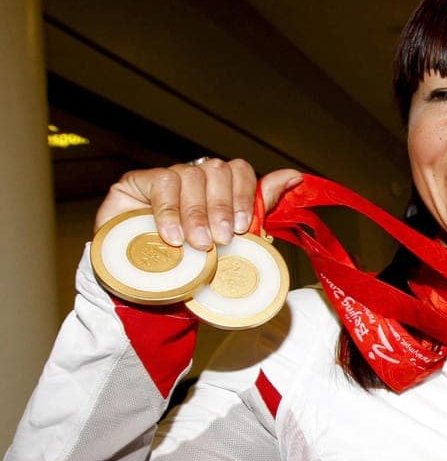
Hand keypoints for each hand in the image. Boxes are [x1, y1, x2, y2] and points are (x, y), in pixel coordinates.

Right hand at [94, 158, 303, 249]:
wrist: (146, 290)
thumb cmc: (191, 268)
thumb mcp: (231, 244)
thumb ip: (259, 209)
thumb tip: (295, 177)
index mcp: (220, 189)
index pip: (240, 171)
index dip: (244, 194)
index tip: (243, 226)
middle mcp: (195, 178)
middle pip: (217, 171)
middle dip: (222, 207)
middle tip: (220, 239)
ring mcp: (167, 178)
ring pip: (191, 176)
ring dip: (197, 213)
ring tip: (197, 244)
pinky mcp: (138, 181)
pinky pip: (161, 183)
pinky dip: (169, 211)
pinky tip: (172, 236)